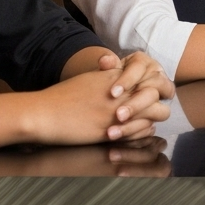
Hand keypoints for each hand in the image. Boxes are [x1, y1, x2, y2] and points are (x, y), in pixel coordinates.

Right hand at [29, 51, 172, 144]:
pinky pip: (144, 129)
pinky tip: (141, 130)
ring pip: (157, 111)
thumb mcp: (89, 80)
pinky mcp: (114, 128)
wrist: (43, 113)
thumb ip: (108, 77)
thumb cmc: (62, 97)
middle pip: (158, 89)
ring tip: (149, 119)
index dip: (156, 81)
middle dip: (161, 97)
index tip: (154, 89)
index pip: (150, 73)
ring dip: (155, 116)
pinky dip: (145, 130)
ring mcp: (120, 110)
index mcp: (115, 76)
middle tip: (157, 105)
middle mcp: (121, 90)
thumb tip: (119, 75)